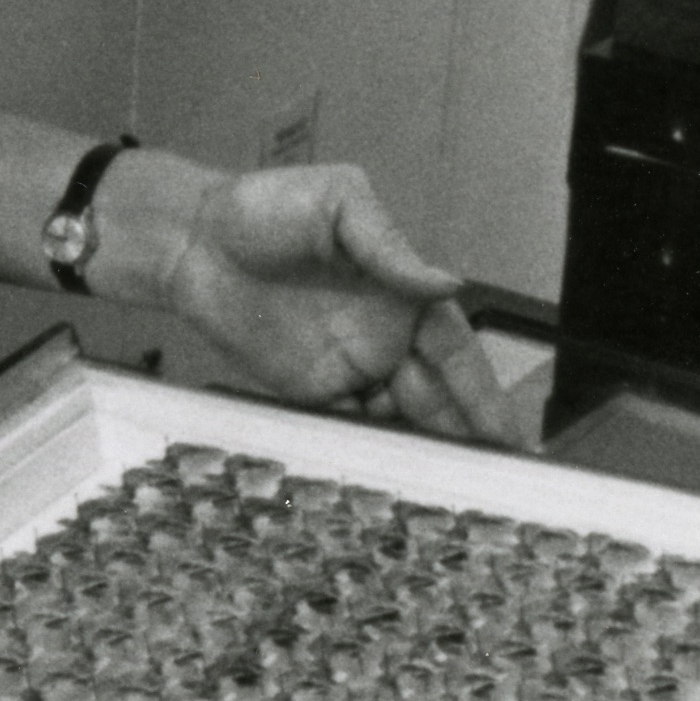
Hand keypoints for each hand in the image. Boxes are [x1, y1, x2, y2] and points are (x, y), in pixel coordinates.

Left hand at [144, 158, 530, 451]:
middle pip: (436, 397)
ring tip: (449, 496)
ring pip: (397, 421)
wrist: (190, 241)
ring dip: (422, 454)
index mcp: (402, 295)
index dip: (483, 395)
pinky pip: (345, 429)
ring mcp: (346, 368)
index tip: (509, 436)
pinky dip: (368, 455)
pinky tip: (389, 485)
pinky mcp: (306, 392)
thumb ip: (389, 247)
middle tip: (492, 485)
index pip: (456, 352)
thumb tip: (450, 283)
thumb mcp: (338, 205)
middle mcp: (383, 337)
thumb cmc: (266, 207)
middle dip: (464, 439)